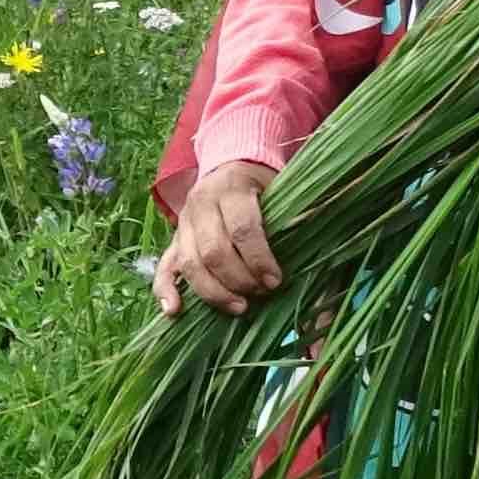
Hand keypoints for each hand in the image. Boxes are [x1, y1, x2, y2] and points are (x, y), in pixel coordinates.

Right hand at [155, 159, 282, 314]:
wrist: (229, 167)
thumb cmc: (262, 187)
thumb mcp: (279, 192)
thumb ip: (292, 219)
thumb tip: (314, 245)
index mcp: (230, 188)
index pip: (242, 228)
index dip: (259, 259)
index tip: (275, 281)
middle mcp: (201, 204)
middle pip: (214, 251)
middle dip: (239, 279)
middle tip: (260, 294)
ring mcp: (183, 224)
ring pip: (190, 264)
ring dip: (214, 292)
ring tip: (239, 307)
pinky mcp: (173, 241)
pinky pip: (164, 267)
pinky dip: (165, 291)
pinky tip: (175, 311)